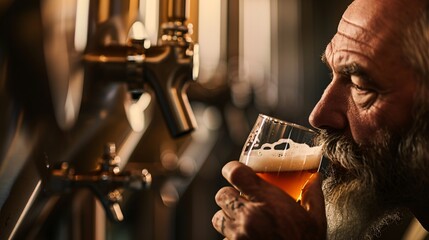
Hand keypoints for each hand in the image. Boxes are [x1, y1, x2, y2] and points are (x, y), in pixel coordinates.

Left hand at [212, 161, 326, 239]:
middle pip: (222, 194)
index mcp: (267, 202)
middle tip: (243, 201)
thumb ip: (312, 196)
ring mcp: (238, 236)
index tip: (233, 171)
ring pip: (218, 218)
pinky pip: (223, 239)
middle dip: (230, 196)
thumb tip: (315, 179)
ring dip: (227, 218)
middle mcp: (248, 217)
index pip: (236, 173)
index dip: (231, 169)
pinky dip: (231, 239)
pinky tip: (247, 239)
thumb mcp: (315, 220)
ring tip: (243, 223)